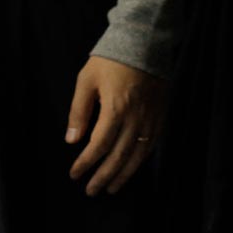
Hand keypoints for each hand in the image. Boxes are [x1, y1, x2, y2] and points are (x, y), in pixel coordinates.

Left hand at [65, 55, 168, 195]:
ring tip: (110, 189)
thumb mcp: (86, 80)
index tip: (74, 174)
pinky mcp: (161, 116)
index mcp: (116, 108)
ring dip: (122, 175)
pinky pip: (151, 146)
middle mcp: (136, 117)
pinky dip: (139, 162)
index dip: (86, 163)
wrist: (145, 40)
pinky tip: (130, 170)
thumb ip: (78, 111)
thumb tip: (71, 140)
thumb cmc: (111, 59)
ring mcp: (151, 118)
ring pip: (137, 155)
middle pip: (119, 156)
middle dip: (103, 176)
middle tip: (90, 191)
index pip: (99, 145)